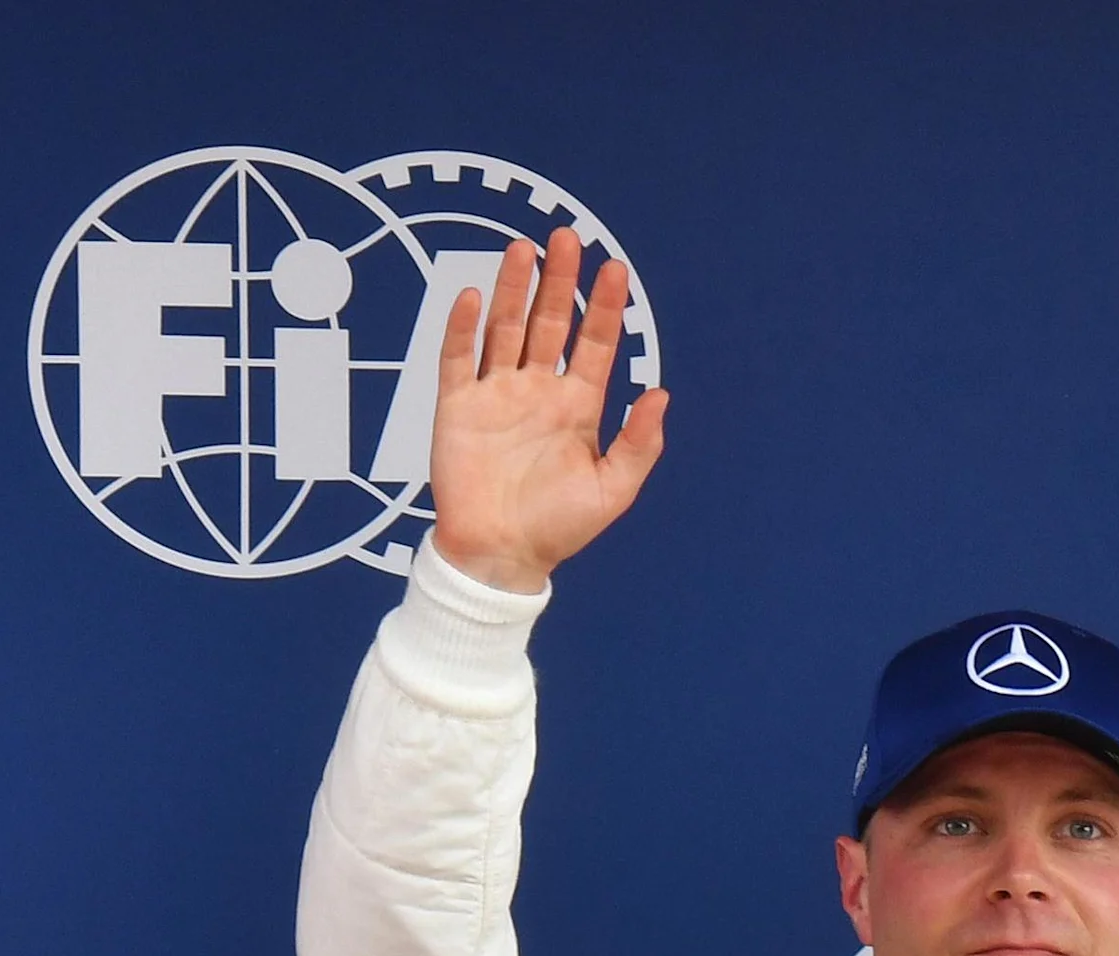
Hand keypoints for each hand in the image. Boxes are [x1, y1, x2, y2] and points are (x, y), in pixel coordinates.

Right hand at [427, 228, 669, 592]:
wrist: (501, 554)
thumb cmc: (558, 527)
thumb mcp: (614, 488)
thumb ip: (638, 442)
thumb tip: (660, 393)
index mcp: (577, 406)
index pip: (596, 344)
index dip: (605, 307)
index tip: (615, 269)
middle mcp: (538, 391)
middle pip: (550, 323)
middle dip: (559, 281)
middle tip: (567, 238)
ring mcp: (496, 395)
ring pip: (506, 330)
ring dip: (514, 289)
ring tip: (523, 249)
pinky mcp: (458, 408)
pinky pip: (458, 359)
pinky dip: (464, 329)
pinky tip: (474, 297)